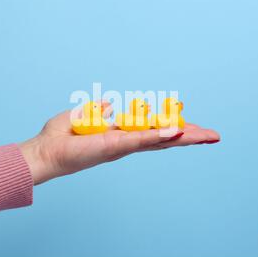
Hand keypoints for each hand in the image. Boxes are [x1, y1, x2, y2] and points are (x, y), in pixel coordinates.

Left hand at [19, 101, 219, 184]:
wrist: (45, 153)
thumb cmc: (61, 138)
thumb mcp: (82, 117)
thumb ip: (98, 111)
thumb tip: (108, 103)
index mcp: (121, 134)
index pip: (152, 131)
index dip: (172, 128)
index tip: (190, 125)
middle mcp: (126, 142)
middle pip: (163, 139)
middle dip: (188, 137)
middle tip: (212, 136)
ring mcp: (123, 146)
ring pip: (159, 141)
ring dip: (184, 137)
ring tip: (207, 136)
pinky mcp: (114, 146)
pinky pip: (141, 140)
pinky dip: (160, 136)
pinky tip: (179, 133)